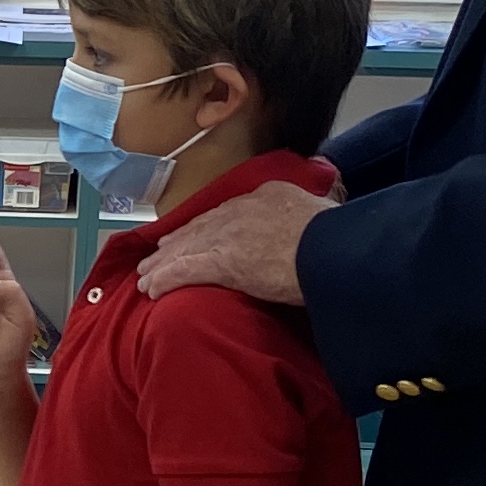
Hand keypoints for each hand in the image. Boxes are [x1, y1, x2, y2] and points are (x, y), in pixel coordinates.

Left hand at [137, 179, 333, 305]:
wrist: (335, 250)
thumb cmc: (339, 237)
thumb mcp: (325, 210)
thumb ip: (311, 212)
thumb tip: (319, 213)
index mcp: (266, 196)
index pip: (226, 212)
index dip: (205, 225)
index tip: (193, 234)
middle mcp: (241, 210)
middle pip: (199, 228)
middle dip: (176, 243)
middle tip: (157, 255)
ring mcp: (228, 236)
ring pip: (185, 249)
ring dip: (162, 265)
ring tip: (146, 277)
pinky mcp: (222, 262)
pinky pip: (184, 271)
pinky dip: (166, 280)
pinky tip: (153, 290)